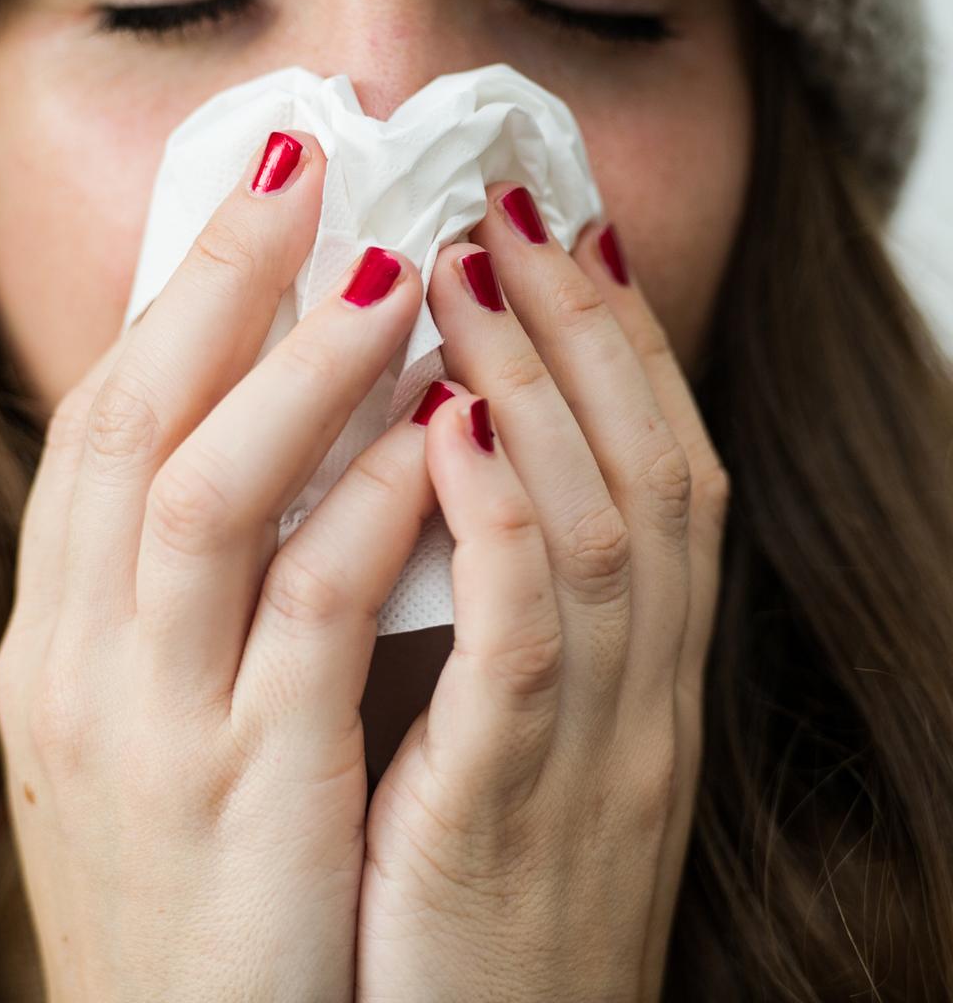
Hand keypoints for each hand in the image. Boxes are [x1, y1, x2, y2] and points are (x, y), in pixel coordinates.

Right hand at [0, 130, 446, 1002]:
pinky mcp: (246, 795)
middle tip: (304, 164)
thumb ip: (189, 588)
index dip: (175, 296)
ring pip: (207, 497)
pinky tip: (434, 431)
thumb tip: (274, 438)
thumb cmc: (186, 875)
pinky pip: (307, 617)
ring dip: (298, 370)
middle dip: (216, 282)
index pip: (98, 424)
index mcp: (54, 637)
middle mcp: (75, 663)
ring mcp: (150, 728)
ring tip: (386, 269)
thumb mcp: (148, 718)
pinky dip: (368, 507)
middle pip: (132, 423)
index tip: (253, 193)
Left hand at [355, 185, 730, 1001]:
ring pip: (603, 526)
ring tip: (464, 265)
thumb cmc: (467, 890)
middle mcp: (643, 692)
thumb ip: (499, 608)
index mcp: (637, 672)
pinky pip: (529, 644)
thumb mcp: (507, 734)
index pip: (657, 467)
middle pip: (648, 464)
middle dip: (583, 322)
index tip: (561, 232)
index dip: (617, 340)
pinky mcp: (515, 809)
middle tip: (513, 204)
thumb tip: (437, 461)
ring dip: (539, 383)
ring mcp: (596, 748)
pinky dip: (501, 521)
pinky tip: (452, 427)